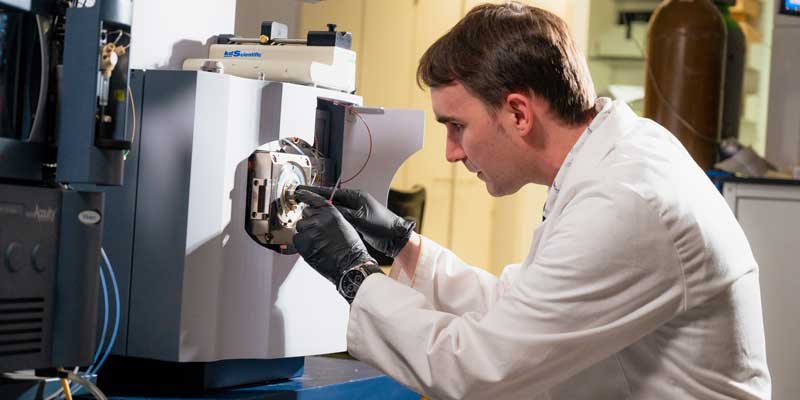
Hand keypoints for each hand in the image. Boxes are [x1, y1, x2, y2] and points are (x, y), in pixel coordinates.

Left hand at [292, 189, 376, 284]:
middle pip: (305, 213)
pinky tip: (314, 248)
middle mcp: (318, 218)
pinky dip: (302, 243)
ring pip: (300, 226)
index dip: (305, 196)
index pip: (313, 199)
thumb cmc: (350, 247)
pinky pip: (297, 238)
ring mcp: (309, 230)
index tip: (298, 193)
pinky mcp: (302, 242)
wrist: (350, 263)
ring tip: (318, 243)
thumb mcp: (343, 224)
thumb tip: (317, 215)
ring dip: (306, 233)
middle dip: (310, 221)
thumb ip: (328, 217)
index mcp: (330, 212)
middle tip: (319, 233)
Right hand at [296, 185, 414, 257]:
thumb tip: (326, 209)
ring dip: (322, 209)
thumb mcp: (359, 218)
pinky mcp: (356, 220)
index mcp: (355, 196)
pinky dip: (330, 218)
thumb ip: (342, 213)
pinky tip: (322, 222)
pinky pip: (339, 217)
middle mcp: (354, 201)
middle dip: (316, 200)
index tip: (302, 191)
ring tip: (308, 211)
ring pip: (334, 208)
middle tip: (301, 200)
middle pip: (331, 199)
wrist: (395, 237)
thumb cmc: (381, 225)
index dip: (315, 192)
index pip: (331, 192)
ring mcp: (355, 210)